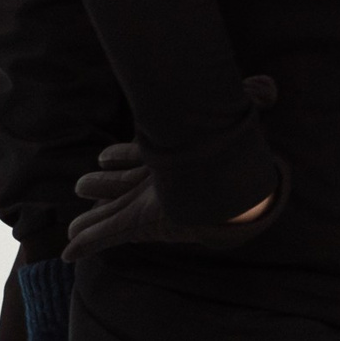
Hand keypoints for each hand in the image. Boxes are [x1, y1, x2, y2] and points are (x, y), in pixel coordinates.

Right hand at [62, 75, 284, 261]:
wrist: (235, 190)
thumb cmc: (234, 149)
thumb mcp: (240, 115)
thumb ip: (253, 97)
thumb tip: (271, 87)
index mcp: (171, 156)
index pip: (140, 156)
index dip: (122, 156)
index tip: (105, 158)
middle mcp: (154, 182)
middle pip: (119, 184)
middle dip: (100, 185)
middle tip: (82, 186)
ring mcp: (144, 205)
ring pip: (110, 211)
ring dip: (92, 218)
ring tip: (75, 225)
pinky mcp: (141, 224)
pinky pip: (108, 235)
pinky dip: (88, 244)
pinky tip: (68, 254)